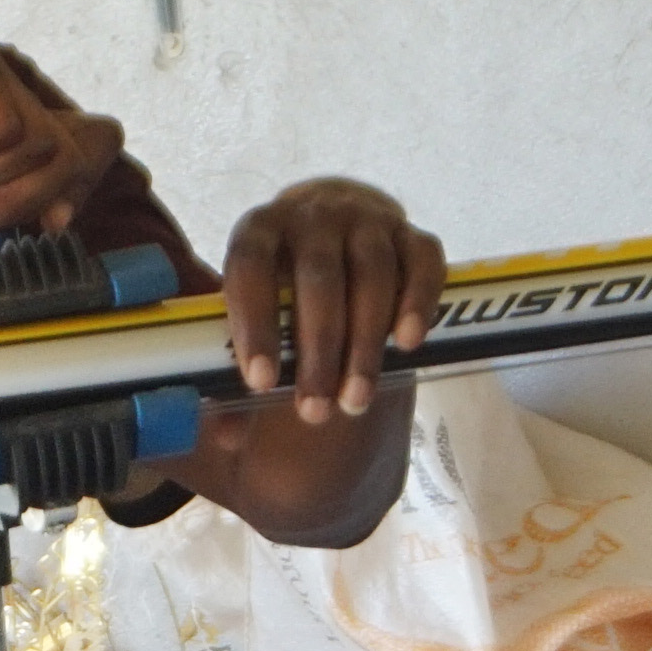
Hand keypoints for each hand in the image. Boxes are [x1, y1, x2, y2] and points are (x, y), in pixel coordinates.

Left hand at [218, 178, 445, 418]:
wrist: (337, 227)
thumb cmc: (285, 285)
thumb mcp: (255, 314)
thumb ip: (239, 371)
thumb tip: (227, 435)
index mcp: (259, 229)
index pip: (250, 267)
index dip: (255, 324)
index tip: (262, 384)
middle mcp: (312, 215)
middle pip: (319, 278)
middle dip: (319, 350)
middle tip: (315, 412)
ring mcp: (367, 218)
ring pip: (373, 273)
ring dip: (366, 342)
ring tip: (356, 399)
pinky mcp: (410, 232)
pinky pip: (423, 262)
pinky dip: (418, 302)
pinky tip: (408, 343)